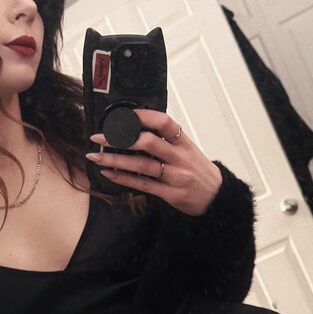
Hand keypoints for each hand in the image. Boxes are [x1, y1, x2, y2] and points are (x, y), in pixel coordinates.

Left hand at [85, 108, 222, 215]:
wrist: (217, 198)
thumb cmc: (199, 172)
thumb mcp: (189, 151)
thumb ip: (168, 141)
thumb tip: (139, 129)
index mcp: (184, 143)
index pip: (165, 123)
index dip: (143, 117)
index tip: (123, 116)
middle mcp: (180, 158)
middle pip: (148, 143)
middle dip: (120, 139)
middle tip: (100, 137)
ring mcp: (176, 177)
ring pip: (141, 165)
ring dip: (115, 160)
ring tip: (96, 156)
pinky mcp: (170, 194)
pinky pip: (143, 185)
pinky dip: (123, 179)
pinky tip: (109, 173)